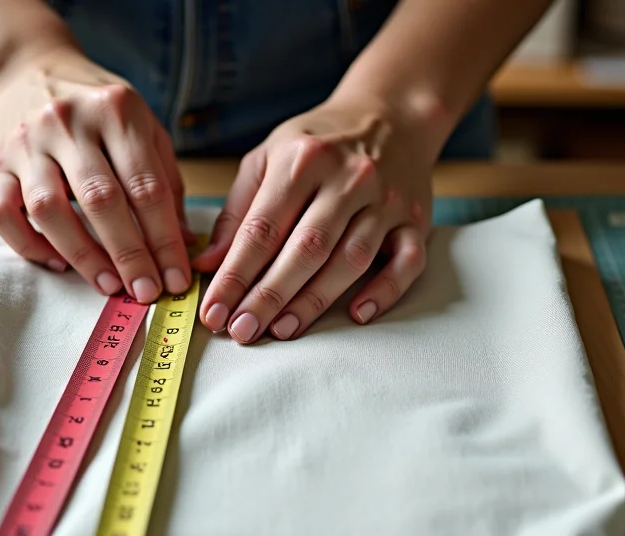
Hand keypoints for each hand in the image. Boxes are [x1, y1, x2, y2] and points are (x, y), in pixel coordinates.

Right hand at [0, 49, 194, 302]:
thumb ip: (165, 182)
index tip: (175, 278)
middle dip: (128, 254)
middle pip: (101, 200)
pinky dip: (29, 246)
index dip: (164, 239)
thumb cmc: (99, 111)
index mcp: (116, 111)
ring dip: (82, 255)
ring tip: (108, 284)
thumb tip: (183, 245)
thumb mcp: (143, 127)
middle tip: (145, 291)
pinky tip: (57, 263)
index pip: (146, 186)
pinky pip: (3, 214)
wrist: (29, 70)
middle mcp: (68, 123)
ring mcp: (27, 143)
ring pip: (49, 210)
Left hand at [192, 96, 434, 342]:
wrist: (392, 115)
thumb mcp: (269, 158)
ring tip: (281, 329)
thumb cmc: (320, 142)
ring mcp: (386, 200)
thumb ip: (237, 211)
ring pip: (351, 260)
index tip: (214, 310)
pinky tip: (357, 315)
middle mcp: (348, 178)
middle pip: (306, 248)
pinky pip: (407, 262)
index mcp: (303, 159)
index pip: (262, 227)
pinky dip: (384, 292)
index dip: (235, 274)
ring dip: (314, 301)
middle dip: (269, 295)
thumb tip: (208, 264)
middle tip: (242, 331)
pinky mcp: (416, 220)